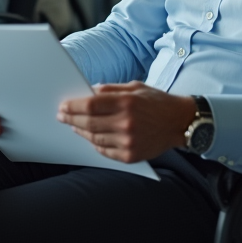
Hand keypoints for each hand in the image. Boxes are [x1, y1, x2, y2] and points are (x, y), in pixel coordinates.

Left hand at [58, 81, 195, 163]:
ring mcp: (129, 141)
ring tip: (74, 126)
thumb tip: (87, 92)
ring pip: (94, 138)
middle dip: (71, 119)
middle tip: (62, 116)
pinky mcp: (131, 155)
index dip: (73, 106)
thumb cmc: (155, 102)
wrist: (179, 122)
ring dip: (80, 132)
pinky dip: (94, 144)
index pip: (90, 104)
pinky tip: (90, 137)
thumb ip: (110, 89)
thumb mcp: (134, 87)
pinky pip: (105, 151)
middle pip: (89, 123)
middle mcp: (127, 122)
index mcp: (127, 102)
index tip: (63, 106)